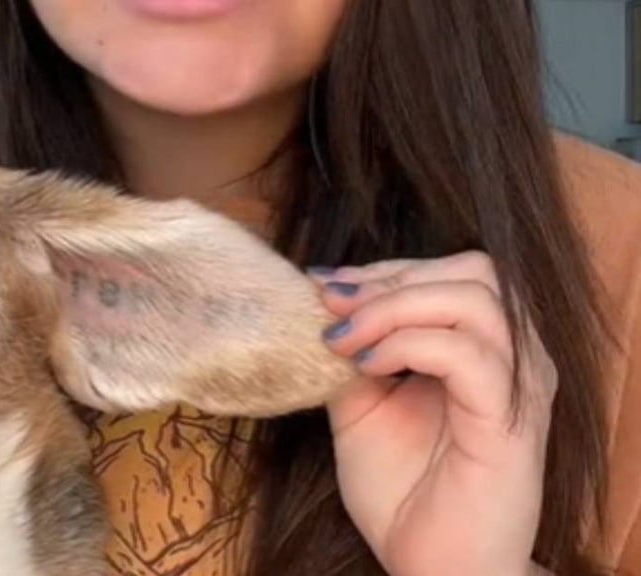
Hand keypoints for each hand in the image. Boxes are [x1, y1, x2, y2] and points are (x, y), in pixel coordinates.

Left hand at [311, 251, 555, 575]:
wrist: (430, 566)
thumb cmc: (403, 492)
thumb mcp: (361, 408)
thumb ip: (352, 354)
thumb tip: (322, 303)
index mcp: (484, 349)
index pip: (449, 272)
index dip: (383, 270)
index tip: (322, 286)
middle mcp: (514, 358)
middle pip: (472, 268)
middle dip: (390, 278)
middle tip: (331, 306)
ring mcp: (519, 386)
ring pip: (473, 297)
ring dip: (395, 305)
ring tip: (345, 339)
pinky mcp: (512, 420)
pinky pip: (467, 353)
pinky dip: (408, 344)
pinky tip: (368, 365)